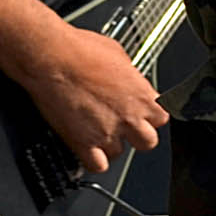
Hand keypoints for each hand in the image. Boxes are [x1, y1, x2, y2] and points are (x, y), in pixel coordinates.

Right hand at [13, 20, 169, 172]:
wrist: (53, 58)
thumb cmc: (81, 49)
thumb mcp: (119, 54)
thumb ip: (131, 77)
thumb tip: (129, 81)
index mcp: (141, 93)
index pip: (162, 117)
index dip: (151, 116)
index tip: (142, 114)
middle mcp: (128, 115)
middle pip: (148, 142)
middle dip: (137, 136)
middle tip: (124, 127)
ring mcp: (106, 131)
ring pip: (119, 154)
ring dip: (111, 145)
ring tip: (99, 132)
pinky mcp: (83, 143)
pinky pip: (97, 166)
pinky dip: (92, 160)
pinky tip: (87, 148)